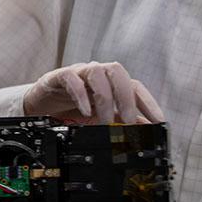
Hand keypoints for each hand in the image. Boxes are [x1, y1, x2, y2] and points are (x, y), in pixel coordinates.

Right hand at [23, 62, 164, 124]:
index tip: (159, 122)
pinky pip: (71, 78)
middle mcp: (97, 74)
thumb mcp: (101, 117)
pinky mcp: (59, 77)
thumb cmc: (72, 107)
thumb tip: (145, 130)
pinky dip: (81, 95)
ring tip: (104, 121)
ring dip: (105, 99)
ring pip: (97, 73)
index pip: (135, 87)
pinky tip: (85, 112)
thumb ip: (121, 122)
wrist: (42, 104)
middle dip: (126, 98)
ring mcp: (78, 73)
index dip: (149, 103)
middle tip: (127, 121)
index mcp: (110, 83)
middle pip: (118, 72)